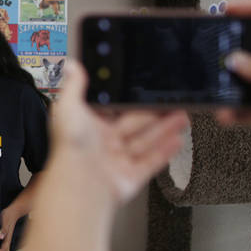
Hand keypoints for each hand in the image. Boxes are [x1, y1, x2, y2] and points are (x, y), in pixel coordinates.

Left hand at [0, 202, 25, 250]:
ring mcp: (6, 239)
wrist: (13, 212)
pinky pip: (2, 245)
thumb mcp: (5, 221)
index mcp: (7, 238)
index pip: (3, 250)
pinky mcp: (4, 236)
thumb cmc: (8, 216)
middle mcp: (7, 240)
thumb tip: (0, 237)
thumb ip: (3, 229)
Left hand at [49, 59, 188, 205]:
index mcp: (88, 126)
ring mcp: (117, 161)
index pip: (113, 109)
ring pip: (145, 142)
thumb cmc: (70, 148)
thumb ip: (73, 86)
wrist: (80, 186)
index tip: (147, 90)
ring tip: (183, 116)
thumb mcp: (68, 108)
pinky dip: (165, 152)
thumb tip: (72, 64)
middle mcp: (103, 144)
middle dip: (155, 114)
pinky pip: (150, 163)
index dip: (131, 100)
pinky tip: (177, 140)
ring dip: (165, 129)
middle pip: (134, 125)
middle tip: (173, 101)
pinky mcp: (129, 177)